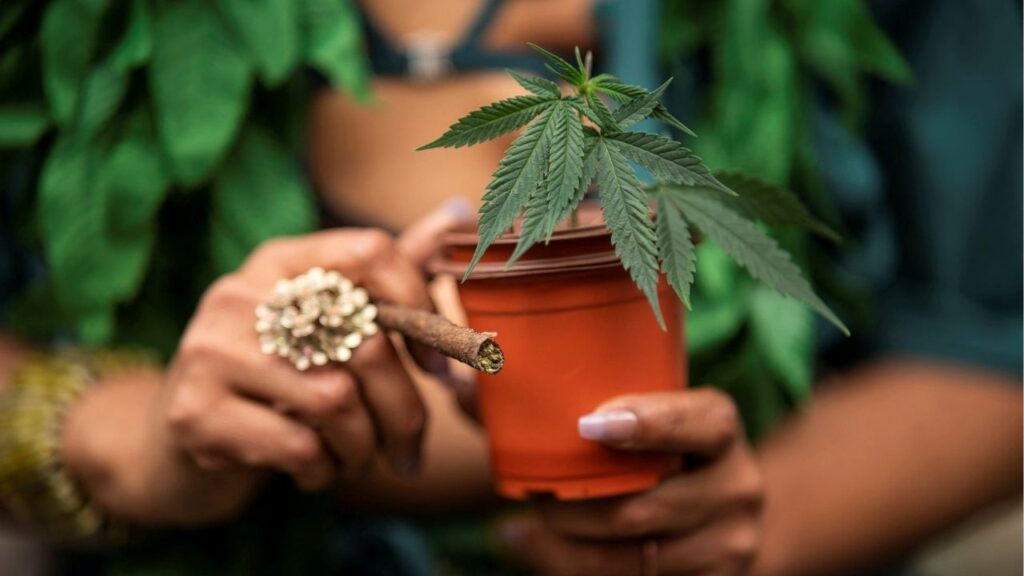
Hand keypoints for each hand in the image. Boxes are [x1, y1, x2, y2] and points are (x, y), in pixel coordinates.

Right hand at [65, 228, 439, 524]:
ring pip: (337, 400)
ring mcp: (210, 350)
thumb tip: (459, 211)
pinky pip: (299, 447)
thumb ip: (387, 273)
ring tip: (356, 459)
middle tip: (411, 449)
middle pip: (367, 343)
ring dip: (363, 448)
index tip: (437, 366)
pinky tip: (314, 470)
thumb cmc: (274, 379)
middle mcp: (241, 294)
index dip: (420, 311)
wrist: (171, 444)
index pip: (371, 252)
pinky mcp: (195, 413)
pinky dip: (323, 471)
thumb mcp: (326, 322)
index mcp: (281, 261)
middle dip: (405, 412)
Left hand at [499, 389, 762, 575]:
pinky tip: (533, 548)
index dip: (651, 422)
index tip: (589, 424)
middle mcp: (737, 485)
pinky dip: (572, 571)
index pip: (703, 421)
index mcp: (720, 428)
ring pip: (633, 559)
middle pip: (645, 509)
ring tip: (525, 526)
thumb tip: (463, 380)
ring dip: (568, 546)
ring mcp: (730, 544)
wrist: (707, 510)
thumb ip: (543, 398)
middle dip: (574, 507)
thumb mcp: (617, 419)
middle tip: (529, 495)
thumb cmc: (643, 450)